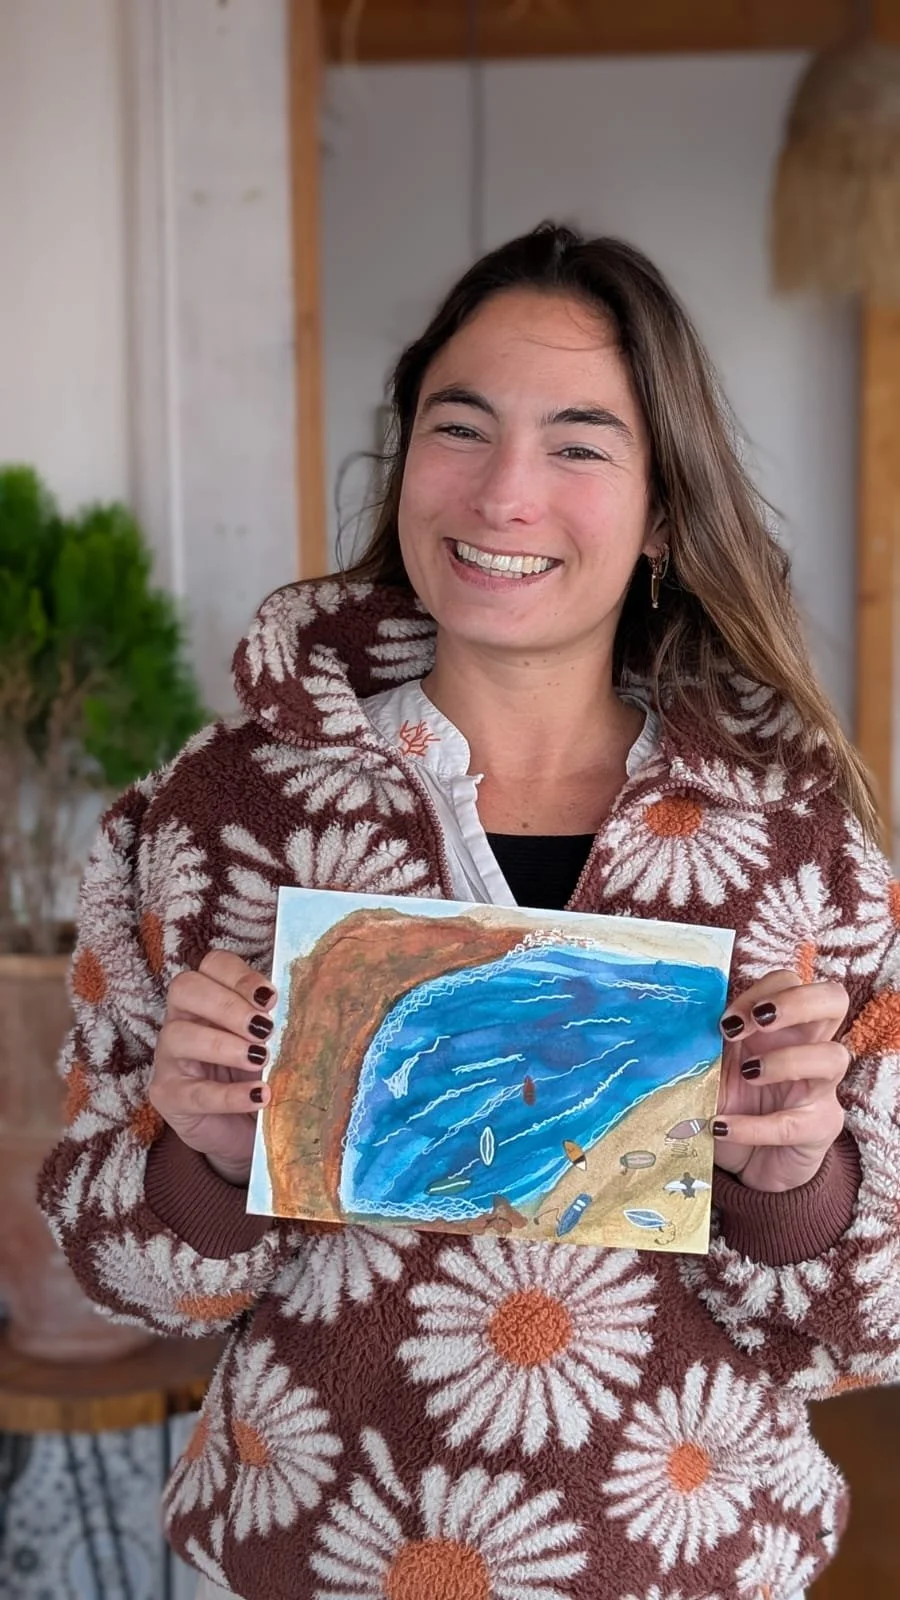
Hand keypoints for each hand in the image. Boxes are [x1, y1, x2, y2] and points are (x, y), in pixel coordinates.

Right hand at [148, 951, 276, 1184]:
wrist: (243, 1130)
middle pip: (186, 988)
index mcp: (208, 997)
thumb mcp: (269, 1044)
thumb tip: (309, 1009)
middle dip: (228, 1006)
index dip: (240, 975)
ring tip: (260, 1059)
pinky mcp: (167, 1095)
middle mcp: (182, 1018)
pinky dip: (229, 1094)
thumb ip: (277, 1024)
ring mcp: (169, 1057)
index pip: (212, 965)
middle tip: (265, 1029)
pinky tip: (259, 1096)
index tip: (271, 998)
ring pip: (180, 1035)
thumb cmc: (256, 1076)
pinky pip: (193, 1091)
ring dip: (225, 1045)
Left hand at [713, 970, 849, 1192]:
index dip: (763, 991)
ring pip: (834, 1056)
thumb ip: (703, 1043)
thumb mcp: (713, 1068)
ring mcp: (820, 1087)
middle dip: (797, 1003)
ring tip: (748, 1075)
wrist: (748, 1162)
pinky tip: (722, 1127)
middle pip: (833, 1000)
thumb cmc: (732, 1103)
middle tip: (758, 1023)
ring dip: (787, 1060)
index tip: (727, 1021)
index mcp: (781, 1025)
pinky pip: (797, 1122)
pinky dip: (755, 1126)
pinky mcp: (819, 1127)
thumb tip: (667, 1021)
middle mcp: (808, 1047)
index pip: (789, 982)